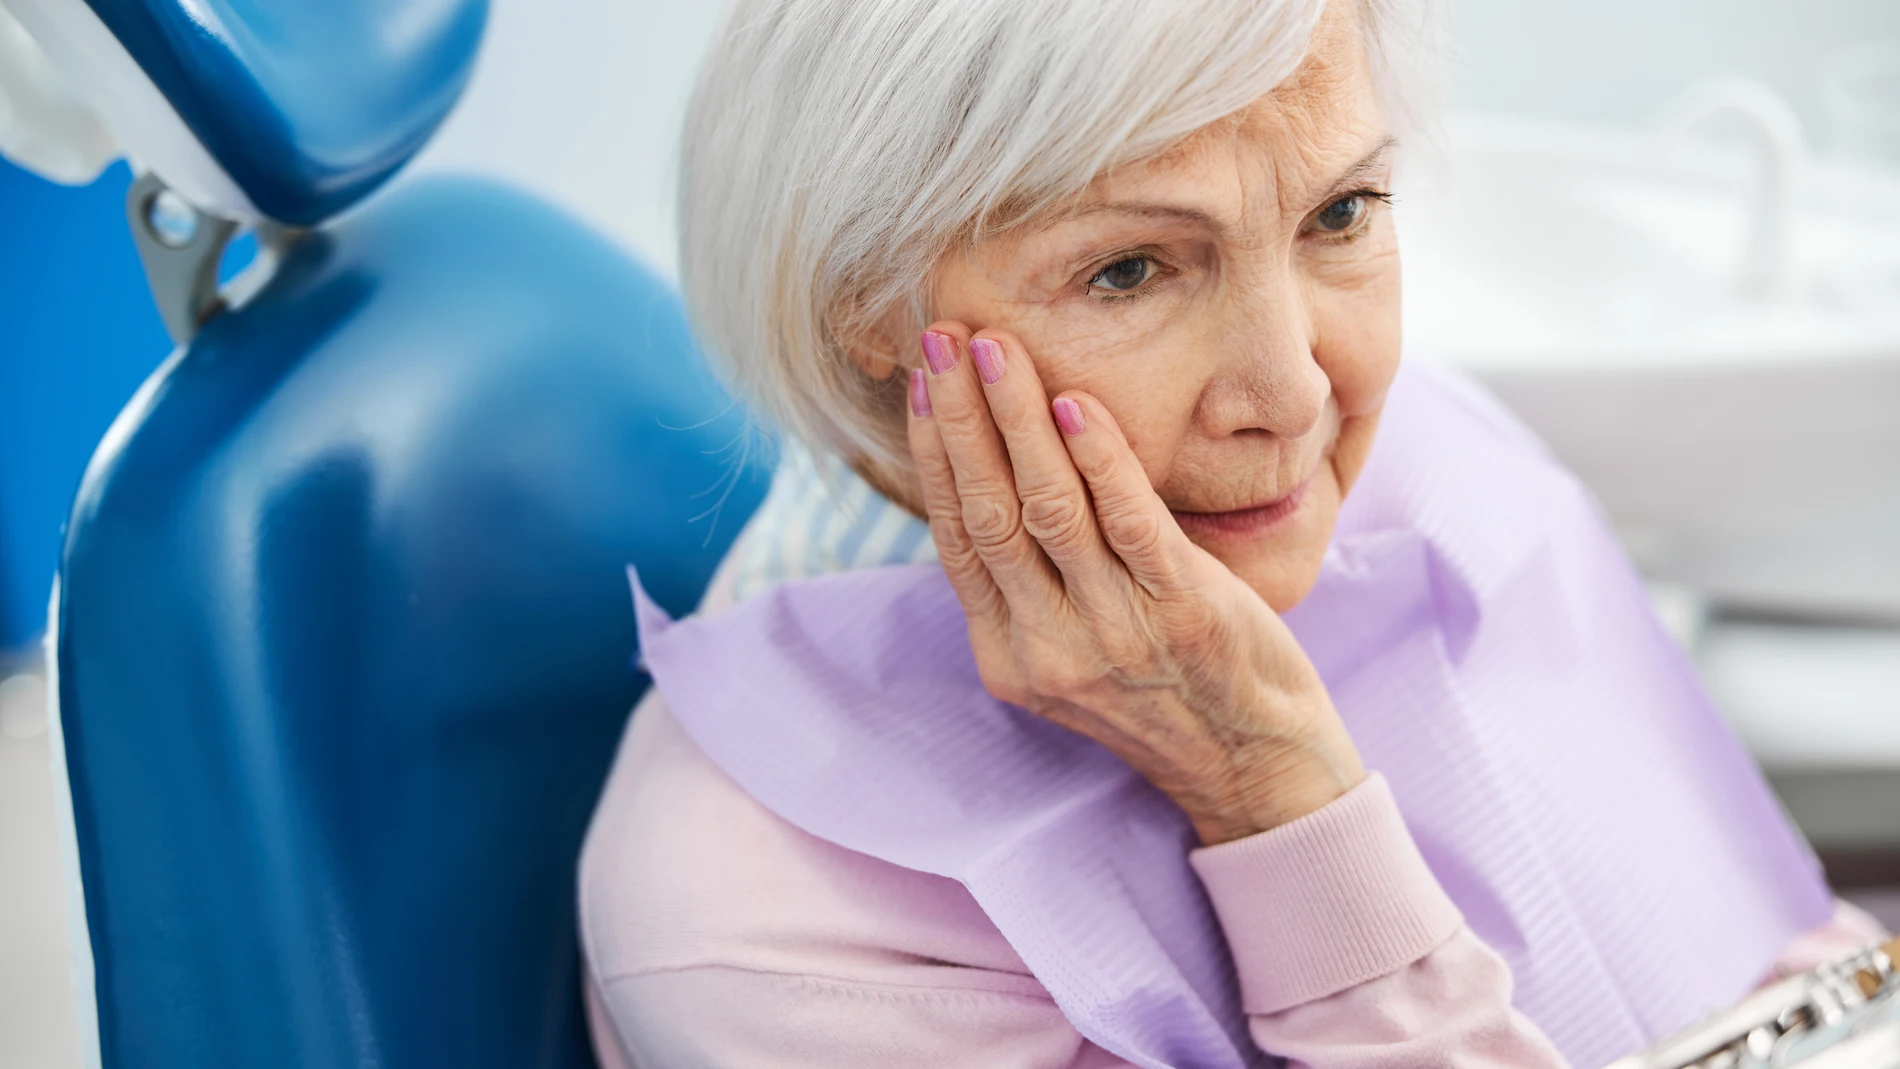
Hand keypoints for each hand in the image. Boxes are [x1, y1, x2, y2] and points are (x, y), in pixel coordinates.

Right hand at [906, 323, 1364, 845]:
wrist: (1255, 766)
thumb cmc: (1163, 690)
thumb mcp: (1073, 651)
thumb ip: (1033, 582)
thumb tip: (997, 477)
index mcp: (1008, 656)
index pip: (955, 536)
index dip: (933, 452)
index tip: (921, 380)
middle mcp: (1049, 649)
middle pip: (988, 512)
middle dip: (959, 416)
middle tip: (941, 338)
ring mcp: (1113, 633)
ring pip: (1047, 508)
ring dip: (1016, 418)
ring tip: (995, 347)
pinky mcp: (1182, 613)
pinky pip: (1130, 522)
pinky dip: (1098, 458)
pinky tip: (1075, 403)